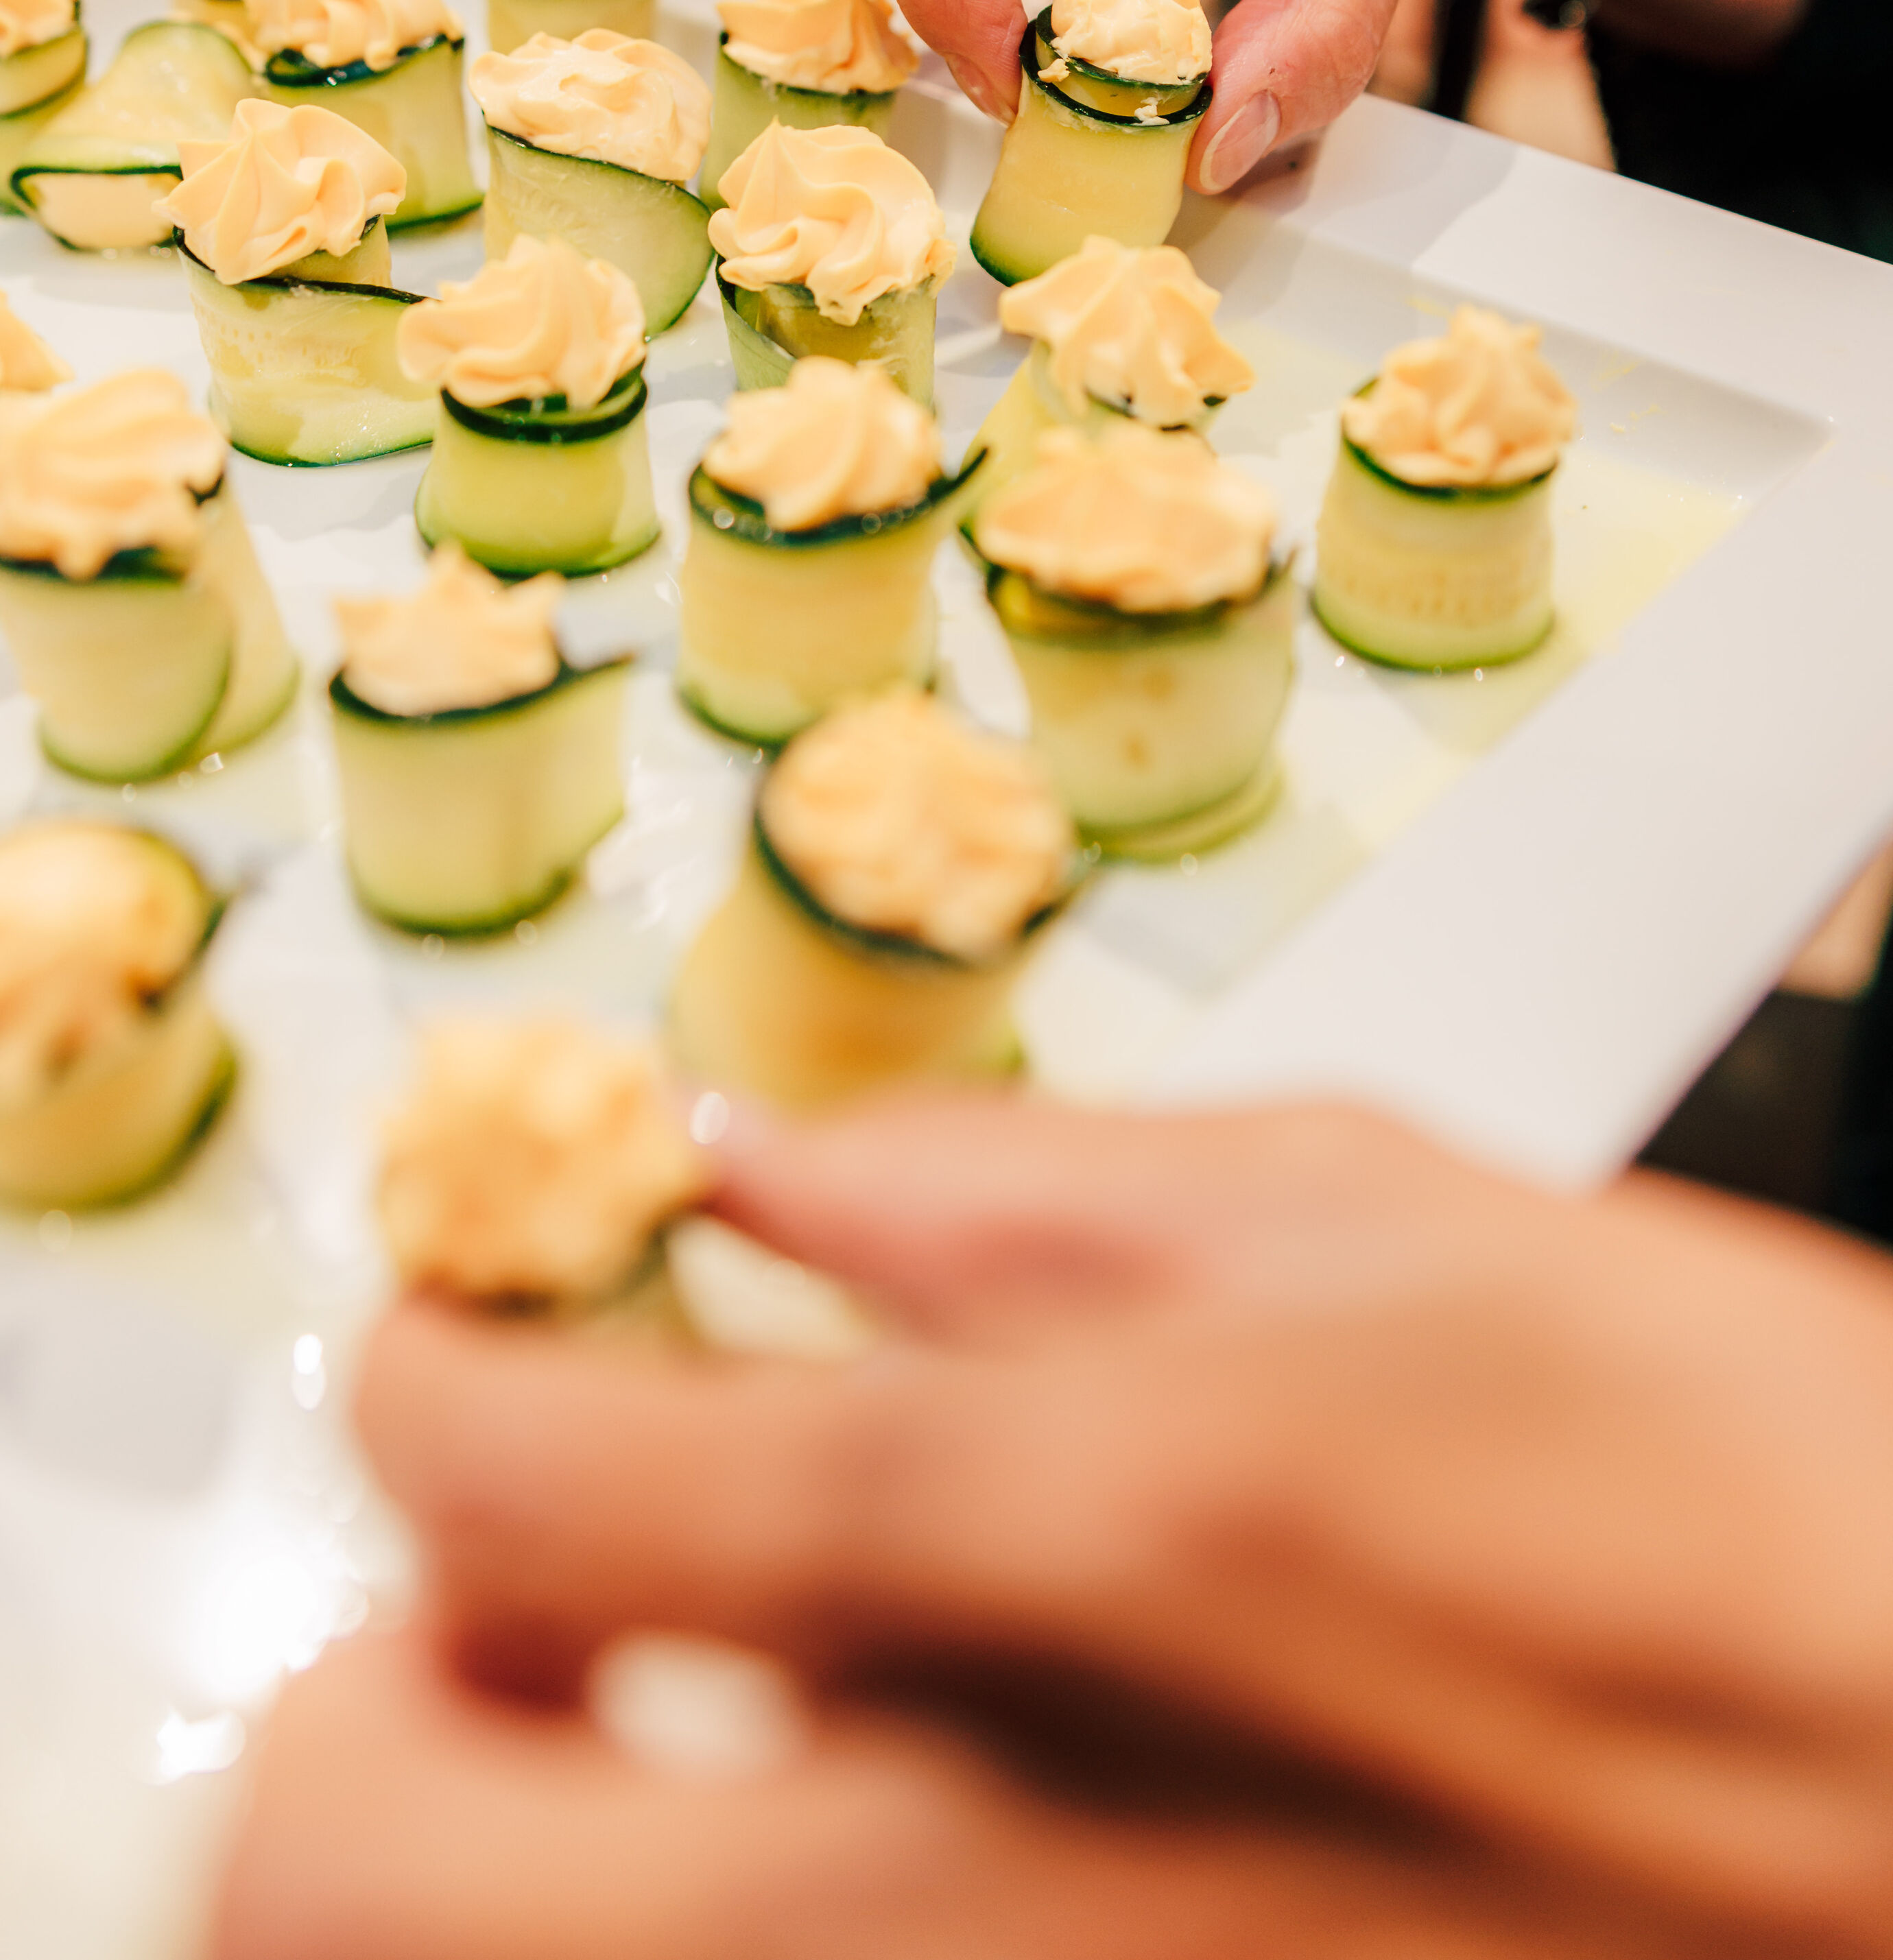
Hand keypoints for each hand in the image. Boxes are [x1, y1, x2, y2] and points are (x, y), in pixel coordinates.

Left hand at [216, 1100, 1892, 1955]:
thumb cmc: (1777, 1535)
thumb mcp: (1409, 1233)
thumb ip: (1032, 1190)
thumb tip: (787, 1172)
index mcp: (1055, 1553)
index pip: (499, 1477)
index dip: (429, 1363)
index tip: (467, 1322)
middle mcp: (959, 1883)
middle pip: (345, 1847)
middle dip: (377, 1675)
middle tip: (526, 1562)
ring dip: (497, 1821)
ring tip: (659, 1696)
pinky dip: (695, 1911)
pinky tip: (857, 1813)